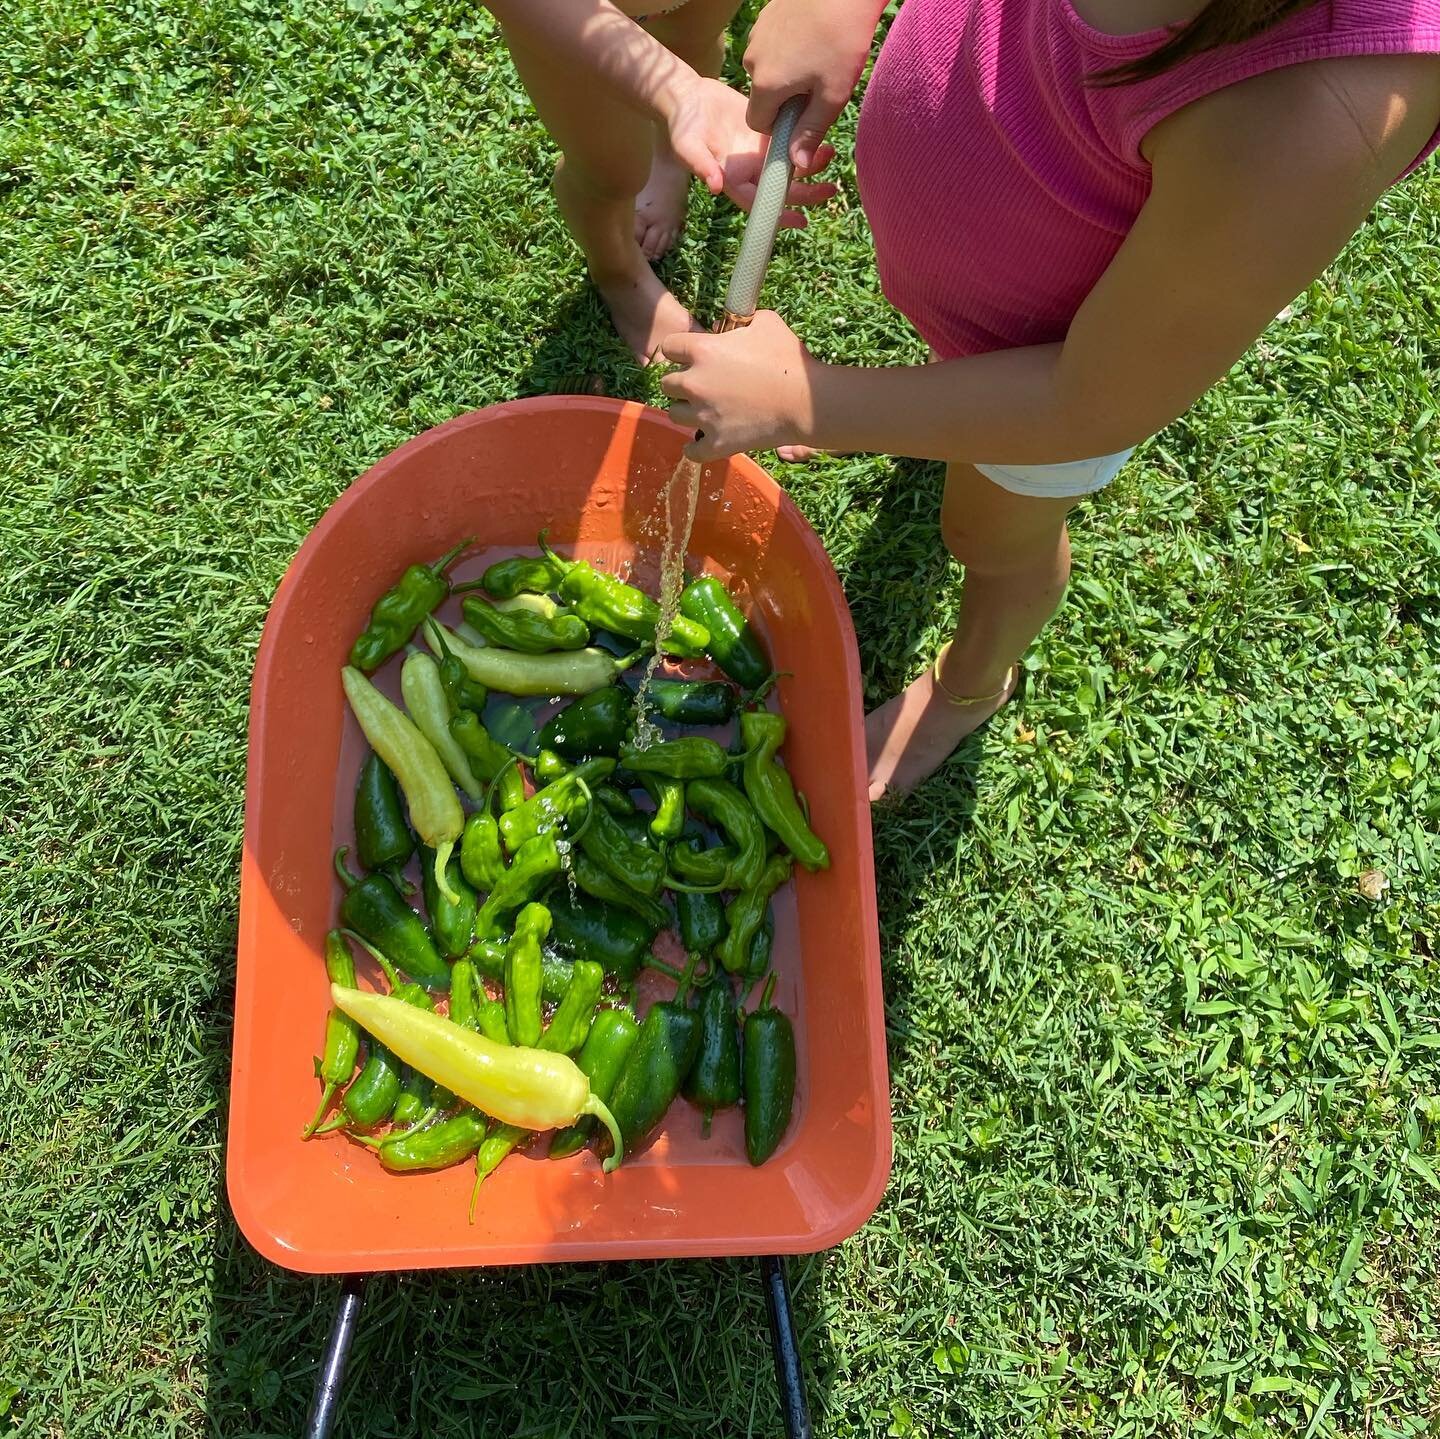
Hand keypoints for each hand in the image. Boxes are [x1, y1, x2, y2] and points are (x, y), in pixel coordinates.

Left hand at [659, 311, 821, 459]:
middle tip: (700, 385)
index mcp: (702, 350)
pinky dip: (695, 448)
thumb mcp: (766, 323)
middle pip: (666, 384)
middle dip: (681, 383)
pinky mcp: (716, 443)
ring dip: (686, 412)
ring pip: (674, 414)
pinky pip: (691, 451)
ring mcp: (703, 416)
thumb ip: (742, 320)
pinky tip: (702, 442)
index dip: (679, 351)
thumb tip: (736, 324)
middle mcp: (695, 383)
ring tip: (704, 411)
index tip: (691, 356)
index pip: (668, 347)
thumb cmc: (788, 359)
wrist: (805, 403)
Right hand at [661, 75, 836, 223]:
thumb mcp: (686, 145)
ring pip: (792, 165)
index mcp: (735, 180)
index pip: (760, 205)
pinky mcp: (768, 131)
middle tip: (830, 189)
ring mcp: (761, 152)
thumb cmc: (682, 125)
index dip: (780, 215)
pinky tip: (822, 131)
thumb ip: (700, 165)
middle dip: (808, 192)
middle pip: (784, 189)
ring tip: (830, 153)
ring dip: (812, 163)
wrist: (688, 97)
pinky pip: (792, 139)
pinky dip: (806, 138)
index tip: (801, 220)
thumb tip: (716, 186)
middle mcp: (752, 171)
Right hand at [744, 0, 881, 167]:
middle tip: (819, 82)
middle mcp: (753, 60)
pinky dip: (788, 47)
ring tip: (819, 54)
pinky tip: (813, 35)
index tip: (804, 115)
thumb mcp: (832, 95)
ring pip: (768, 68)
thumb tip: (798, 164)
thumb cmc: (843, 39)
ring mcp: (758, 34)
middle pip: (763, 95)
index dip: (780, 126)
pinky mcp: (766, 15)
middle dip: (785, 97)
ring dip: (788, 70)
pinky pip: (772, 44)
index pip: (758, 124)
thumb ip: (810, 132)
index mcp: (766, 86)